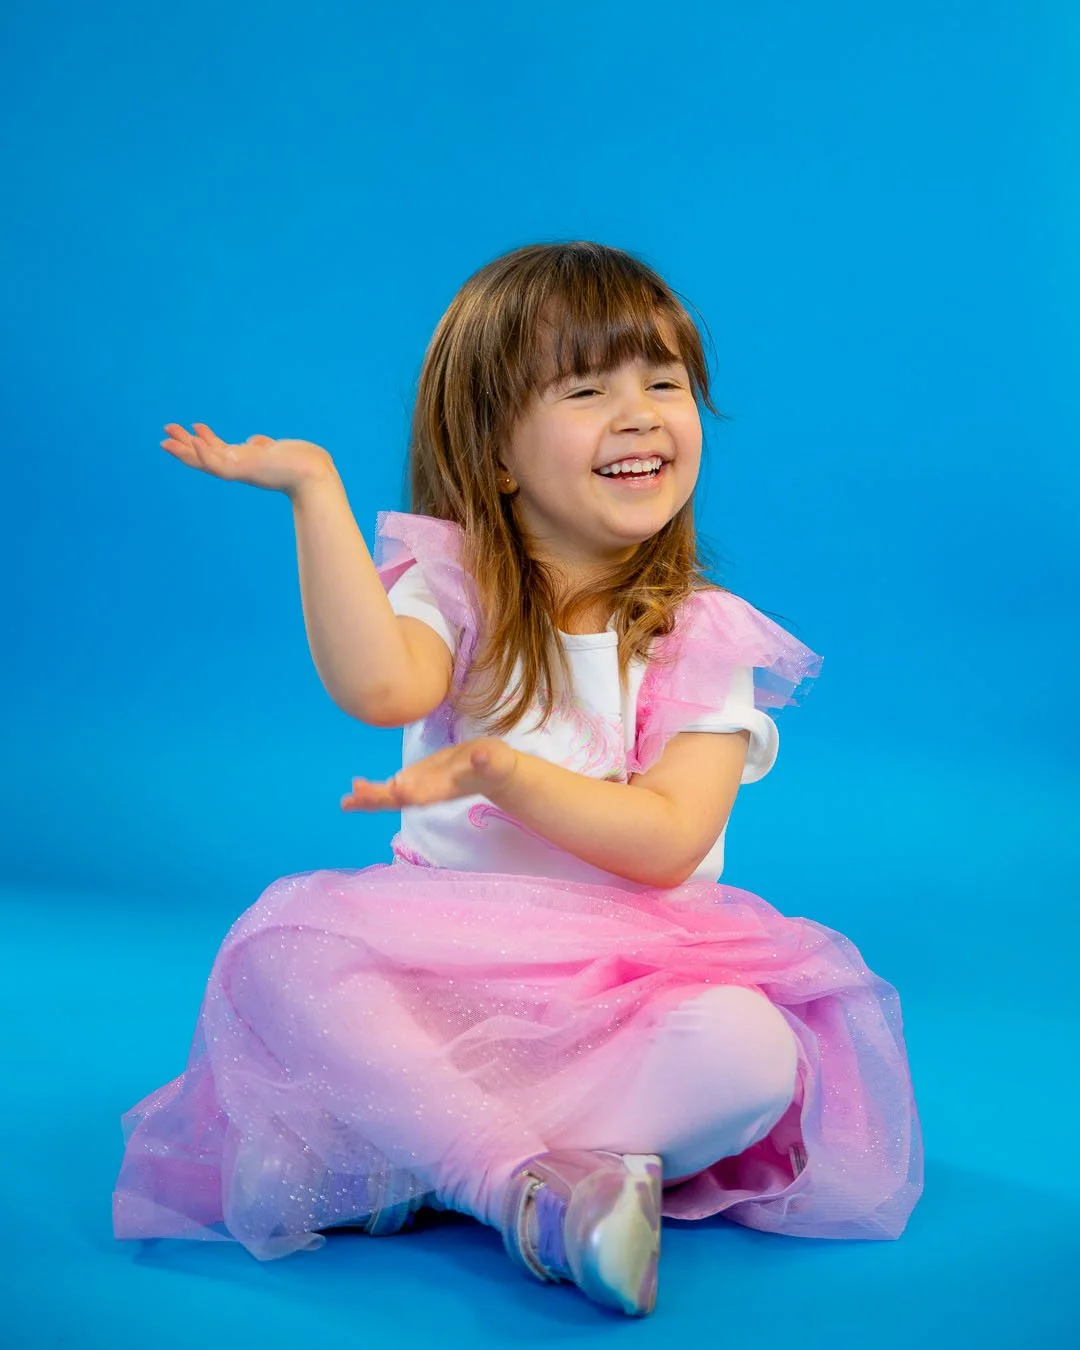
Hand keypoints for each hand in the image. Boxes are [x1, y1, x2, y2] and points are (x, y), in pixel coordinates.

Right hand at [160, 422, 333, 496]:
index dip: (204, 440)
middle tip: (165, 433)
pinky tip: (195, 441)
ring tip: (167, 439)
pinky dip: (206, 454)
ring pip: (206, 461)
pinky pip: (220, 465)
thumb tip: (255, 441)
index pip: (220, 450)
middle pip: (205, 456)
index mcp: (247, 462)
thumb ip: (262, 446)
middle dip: (185, 446)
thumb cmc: (303, 464)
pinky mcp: (245, 471)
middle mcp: (240, 467)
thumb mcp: (277, 450)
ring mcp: (241, 470)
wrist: (316, 475)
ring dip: (186, 450)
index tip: (192, 426)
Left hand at [341, 738, 518, 810]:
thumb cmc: (495, 764)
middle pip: (401, 800)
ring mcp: (420, 789)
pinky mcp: (414, 781)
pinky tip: (354, 789)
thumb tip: (481, 756)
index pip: (427, 794)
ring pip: (390, 798)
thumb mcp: (495, 759)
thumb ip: (487, 760)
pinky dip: (372, 792)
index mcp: (446, 788)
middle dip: (379, 799)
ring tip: (346, 801)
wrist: (492, 772)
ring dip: (369, 799)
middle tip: (355, 797)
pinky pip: (389, 790)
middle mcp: (429, 793)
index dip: (412, 792)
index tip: (396, 789)